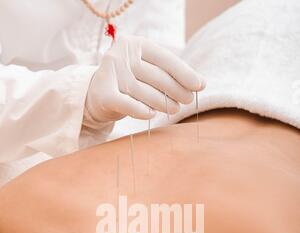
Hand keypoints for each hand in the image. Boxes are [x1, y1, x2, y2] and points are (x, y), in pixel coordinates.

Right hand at [84, 32, 204, 125]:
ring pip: (145, 92)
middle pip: (156, 76)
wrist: (96, 95)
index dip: (184, 73)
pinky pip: (128, 104)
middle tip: (187, 101)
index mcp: (135, 44)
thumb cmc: (129, 82)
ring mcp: (111, 73)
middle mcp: (121, 56)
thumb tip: (202, 83)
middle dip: (176, 90)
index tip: (199, 85)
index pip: (165, 58)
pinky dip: (141, 111)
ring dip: (163, 104)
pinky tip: (152, 115)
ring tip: (174, 109)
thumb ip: (171, 74)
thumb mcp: (148, 71)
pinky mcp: (103, 94)